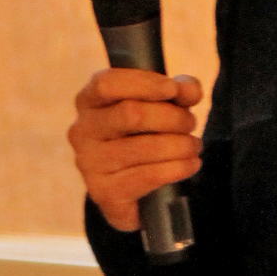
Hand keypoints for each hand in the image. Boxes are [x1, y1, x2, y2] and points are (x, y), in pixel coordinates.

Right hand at [69, 69, 203, 232]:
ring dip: (180, 145)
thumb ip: (177, 91)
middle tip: (190, 123)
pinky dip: (177, 168)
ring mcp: (89, 163)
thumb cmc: (142, 134)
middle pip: (131, 113)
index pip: (107, 84)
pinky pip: (148, 176)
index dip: (144, 83)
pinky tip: (191, 164)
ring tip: (194, 146)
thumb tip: (191, 91)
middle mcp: (82, 130)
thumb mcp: (159, 105)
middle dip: (172, 117)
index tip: (173, 89)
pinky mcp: (103, 191)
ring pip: (144, 147)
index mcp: (89, 100)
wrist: (131, 188)